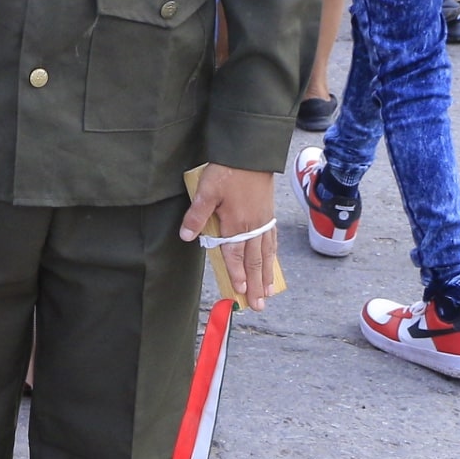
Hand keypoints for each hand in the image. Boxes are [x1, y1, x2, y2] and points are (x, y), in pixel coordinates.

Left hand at [178, 163, 280, 311]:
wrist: (251, 153)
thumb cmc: (227, 171)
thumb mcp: (206, 191)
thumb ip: (197, 216)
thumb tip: (186, 237)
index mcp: (237, 223)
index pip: (235, 255)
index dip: (236, 275)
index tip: (239, 293)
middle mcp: (253, 226)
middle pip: (255, 261)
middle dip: (256, 285)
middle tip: (259, 305)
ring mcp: (263, 220)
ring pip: (266, 253)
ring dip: (267, 274)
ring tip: (269, 292)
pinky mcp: (269, 214)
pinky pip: (272, 240)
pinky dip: (272, 255)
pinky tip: (272, 262)